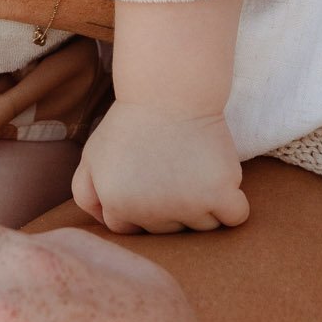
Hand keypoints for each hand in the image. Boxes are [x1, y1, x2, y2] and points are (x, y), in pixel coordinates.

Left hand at [72, 103, 248, 234]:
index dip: (138, 204)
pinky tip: (221, 181)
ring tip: (193, 167)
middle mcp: (151, 213)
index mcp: (118, 206)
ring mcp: (188, 206)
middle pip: (168, 230)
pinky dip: (233, 205)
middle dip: (169, 206)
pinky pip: (236, 217)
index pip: (130, 229)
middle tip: (169, 167)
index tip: (145, 178)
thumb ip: (85, 194)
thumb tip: (105, 224)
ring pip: (203, 226)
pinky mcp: (220, 194)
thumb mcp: (92, 156)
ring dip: (203, 205)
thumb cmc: (130, 123)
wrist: (167, 92)